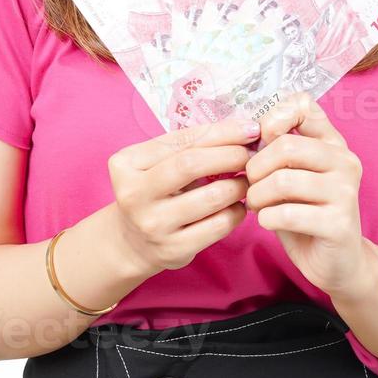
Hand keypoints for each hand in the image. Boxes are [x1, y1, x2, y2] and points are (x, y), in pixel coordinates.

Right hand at [106, 117, 257, 277]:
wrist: (132, 244)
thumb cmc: (153, 193)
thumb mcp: (155, 165)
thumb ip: (188, 146)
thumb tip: (242, 130)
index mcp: (126, 164)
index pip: (182, 140)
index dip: (221, 132)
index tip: (250, 128)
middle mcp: (134, 194)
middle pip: (191, 164)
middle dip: (230, 155)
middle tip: (251, 155)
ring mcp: (153, 224)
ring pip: (211, 197)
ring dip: (238, 185)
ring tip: (247, 180)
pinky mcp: (173, 249)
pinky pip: (218, 225)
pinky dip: (237, 212)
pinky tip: (239, 206)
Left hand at [245, 92, 376, 298]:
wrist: (338, 262)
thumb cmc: (306, 213)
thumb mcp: (292, 175)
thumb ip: (277, 150)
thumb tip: (246, 131)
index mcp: (333, 142)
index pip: (303, 105)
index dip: (272, 119)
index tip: (261, 143)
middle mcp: (345, 161)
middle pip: (285, 146)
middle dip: (255, 167)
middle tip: (251, 185)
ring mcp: (345, 192)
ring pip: (282, 180)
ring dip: (257, 196)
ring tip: (257, 205)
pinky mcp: (339, 224)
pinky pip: (286, 213)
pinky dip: (267, 218)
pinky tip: (269, 222)